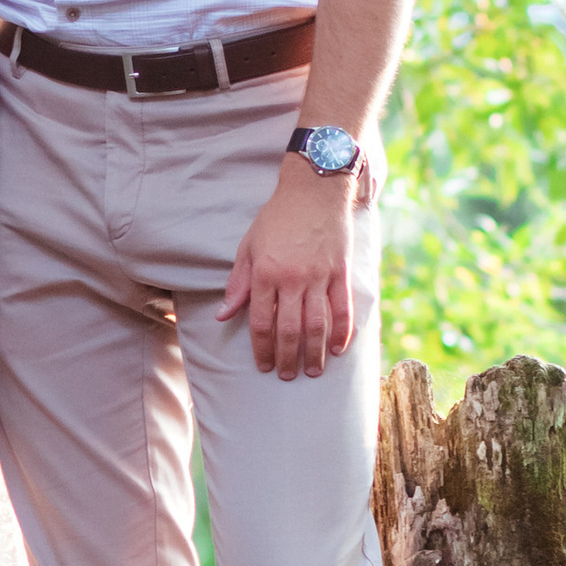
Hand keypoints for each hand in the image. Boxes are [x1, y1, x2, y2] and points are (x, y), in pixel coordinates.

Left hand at [219, 156, 359, 378]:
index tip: (264, 365)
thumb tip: (223, 315)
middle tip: (287, 376)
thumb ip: (238, 283)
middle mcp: (292, 278)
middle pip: (289, 329)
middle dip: (287, 357)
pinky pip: (342, 309)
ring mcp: (319, 276)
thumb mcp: (248, 246)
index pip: (261, 321)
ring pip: (317, 325)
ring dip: (314, 353)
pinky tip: (337, 350)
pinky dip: (341, 332)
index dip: (262, 348)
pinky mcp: (340, 272)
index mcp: (265, 273)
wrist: (314, 189)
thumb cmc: (277, 218)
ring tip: (312, 371)